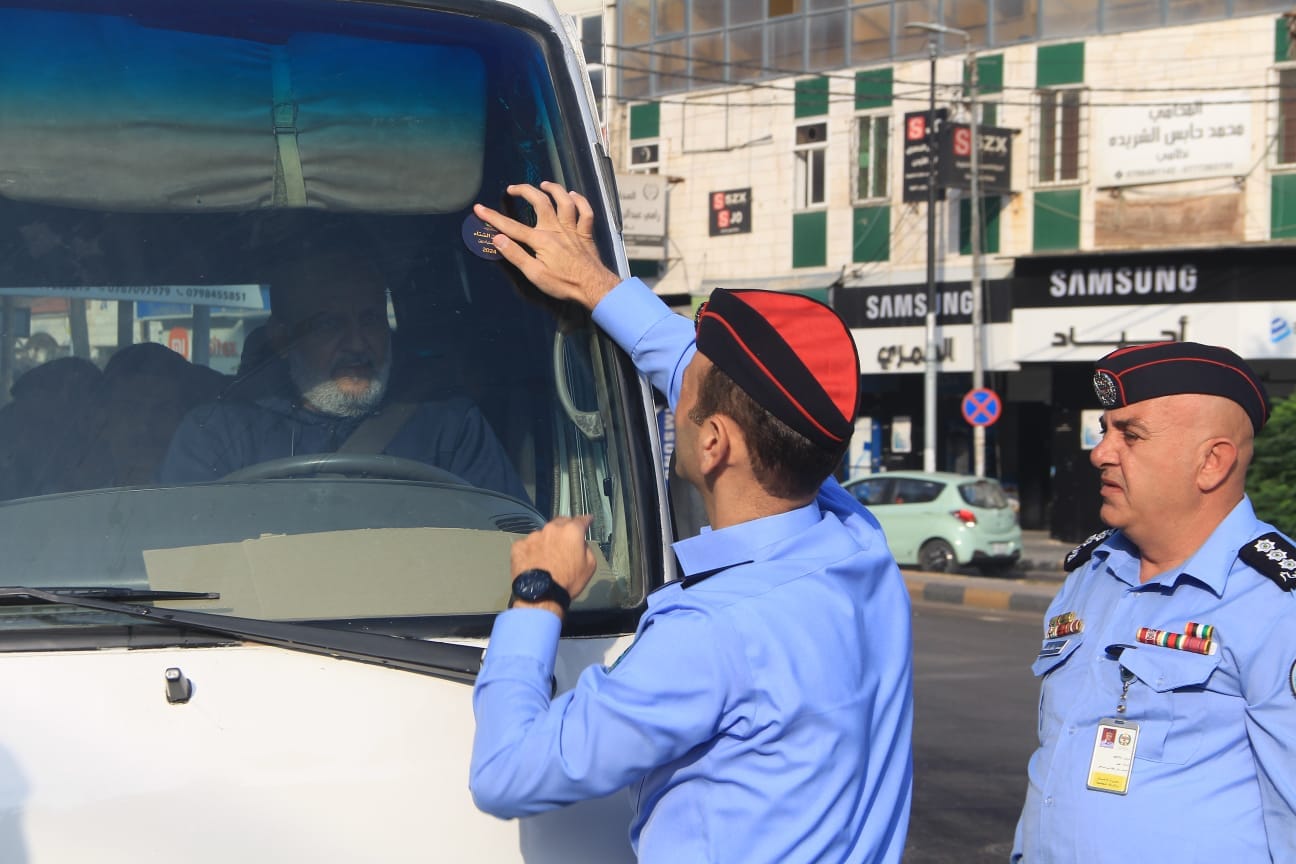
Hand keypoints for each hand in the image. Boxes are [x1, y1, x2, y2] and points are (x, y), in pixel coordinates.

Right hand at [474, 182, 620, 311]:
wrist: (593, 287)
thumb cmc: (563, 284)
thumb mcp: (534, 274)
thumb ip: (515, 255)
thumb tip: (498, 239)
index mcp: (541, 240)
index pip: (512, 226)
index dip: (493, 217)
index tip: (479, 208)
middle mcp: (556, 229)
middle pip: (540, 202)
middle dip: (524, 191)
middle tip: (513, 188)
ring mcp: (572, 229)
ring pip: (565, 201)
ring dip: (554, 189)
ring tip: (543, 184)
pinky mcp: (585, 234)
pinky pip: (585, 212)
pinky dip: (581, 201)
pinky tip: (574, 195)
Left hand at [510, 515, 597, 615]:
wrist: (541, 595)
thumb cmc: (567, 582)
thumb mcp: (590, 566)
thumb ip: (586, 549)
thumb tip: (580, 544)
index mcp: (571, 532)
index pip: (581, 520)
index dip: (586, 520)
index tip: (587, 519)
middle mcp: (551, 529)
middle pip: (560, 523)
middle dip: (565, 529)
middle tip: (566, 541)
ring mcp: (533, 536)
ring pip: (543, 534)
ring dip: (547, 541)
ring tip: (548, 557)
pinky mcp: (519, 546)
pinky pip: (527, 544)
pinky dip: (532, 550)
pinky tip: (534, 561)